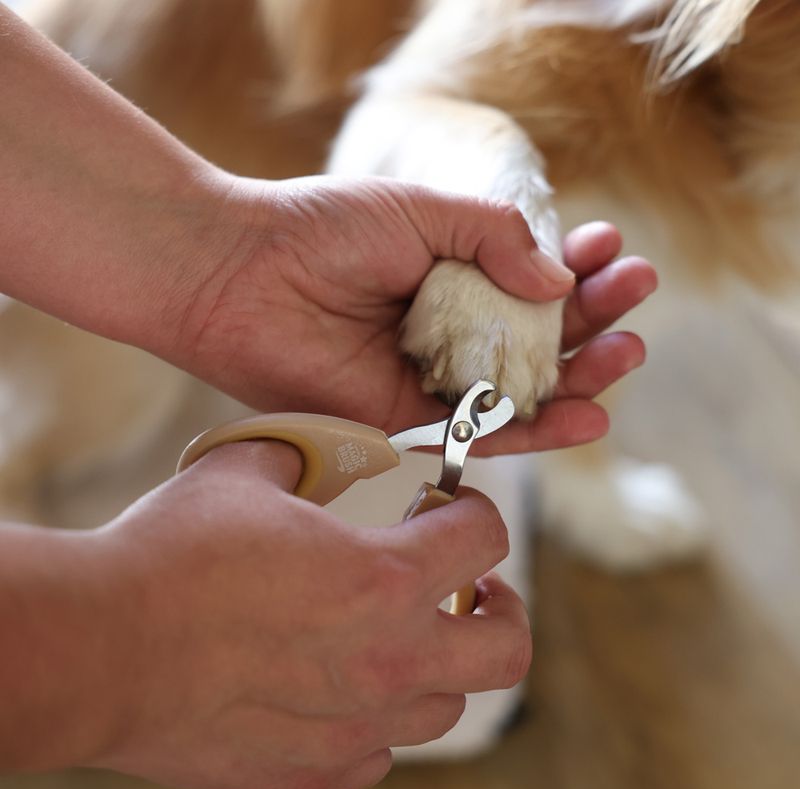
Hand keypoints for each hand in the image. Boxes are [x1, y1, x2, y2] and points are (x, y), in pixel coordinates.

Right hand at [86, 441, 529, 788]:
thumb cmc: (172, 554)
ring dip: (439, 664)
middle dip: (503, 609)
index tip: (455, 510)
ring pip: (447, 707)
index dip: (478, 512)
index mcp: (385, 577)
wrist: (99, 648)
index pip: (486, 537)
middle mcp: (388, 659)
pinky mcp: (312, 775)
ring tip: (402, 635)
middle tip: (472, 589)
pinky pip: (379, 753)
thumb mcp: (246, 472)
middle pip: (507, 649)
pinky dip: (379, 717)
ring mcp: (355, 726)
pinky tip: (343, 687)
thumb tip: (314, 459)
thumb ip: (301, 458)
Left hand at [174, 175, 653, 449]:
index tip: (614, 250)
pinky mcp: (407, 420)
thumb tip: (558, 274)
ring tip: (628, 353)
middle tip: (634, 295)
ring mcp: (430, 377)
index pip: (533, 276)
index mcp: (453, 272)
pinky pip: (482, 433)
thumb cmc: (324, 229)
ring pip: (520, 389)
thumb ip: (495, 233)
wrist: (240, 275)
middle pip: (537, 335)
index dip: (580, 265)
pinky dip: (536, 430)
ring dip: (580, 375)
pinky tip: (588, 414)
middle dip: (592, 317)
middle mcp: (448, 328)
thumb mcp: (425, 209)